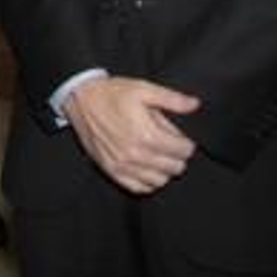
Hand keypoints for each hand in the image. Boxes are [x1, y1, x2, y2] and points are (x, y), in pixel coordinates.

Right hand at [62, 76, 199, 193]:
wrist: (80, 99)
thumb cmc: (112, 93)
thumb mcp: (143, 89)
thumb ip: (172, 99)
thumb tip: (195, 105)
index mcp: (147, 135)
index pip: (183, 151)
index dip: (187, 143)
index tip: (181, 137)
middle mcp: (136, 155)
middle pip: (175, 168)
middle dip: (177, 156)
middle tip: (169, 144)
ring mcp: (122, 165)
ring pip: (159, 181)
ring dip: (164, 170)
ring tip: (158, 155)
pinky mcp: (111, 170)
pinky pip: (138, 188)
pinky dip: (147, 181)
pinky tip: (146, 167)